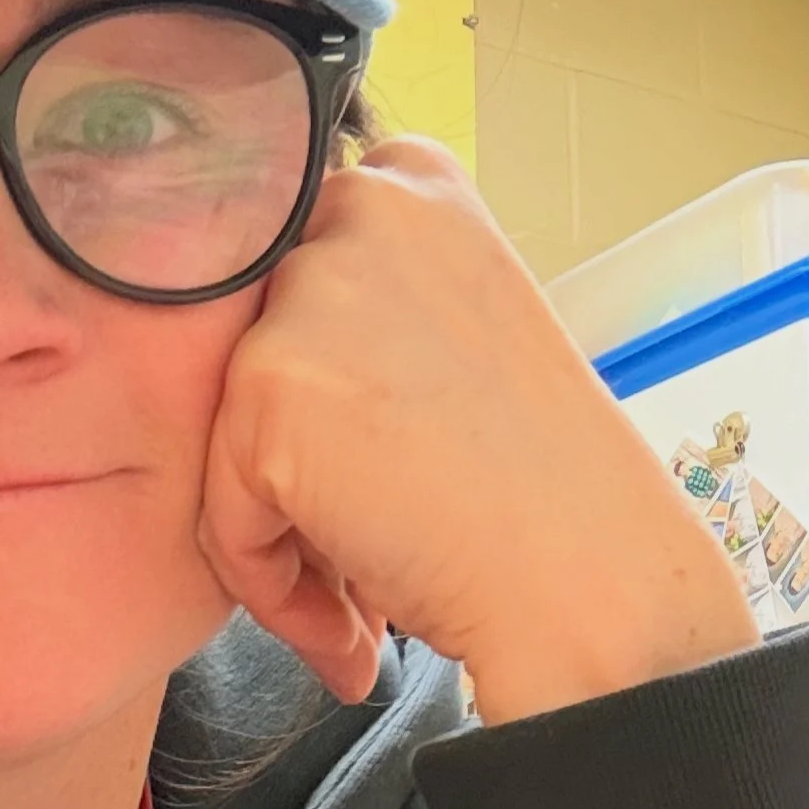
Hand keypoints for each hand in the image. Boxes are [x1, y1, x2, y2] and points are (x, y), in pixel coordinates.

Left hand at [198, 137, 758, 721]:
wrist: (588, 582)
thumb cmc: (538, 491)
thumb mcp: (454, 344)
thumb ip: (358, 321)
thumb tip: (250, 361)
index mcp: (412, 183)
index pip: (288, 288)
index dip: (320, 405)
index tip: (380, 477)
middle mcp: (358, 207)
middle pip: (247, 359)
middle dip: (289, 468)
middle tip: (364, 558)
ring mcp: (310, 292)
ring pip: (225, 437)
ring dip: (279, 535)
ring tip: (358, 607)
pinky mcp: (267, 384)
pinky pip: (220, 508)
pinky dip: (266, 581)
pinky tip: (350, 625)